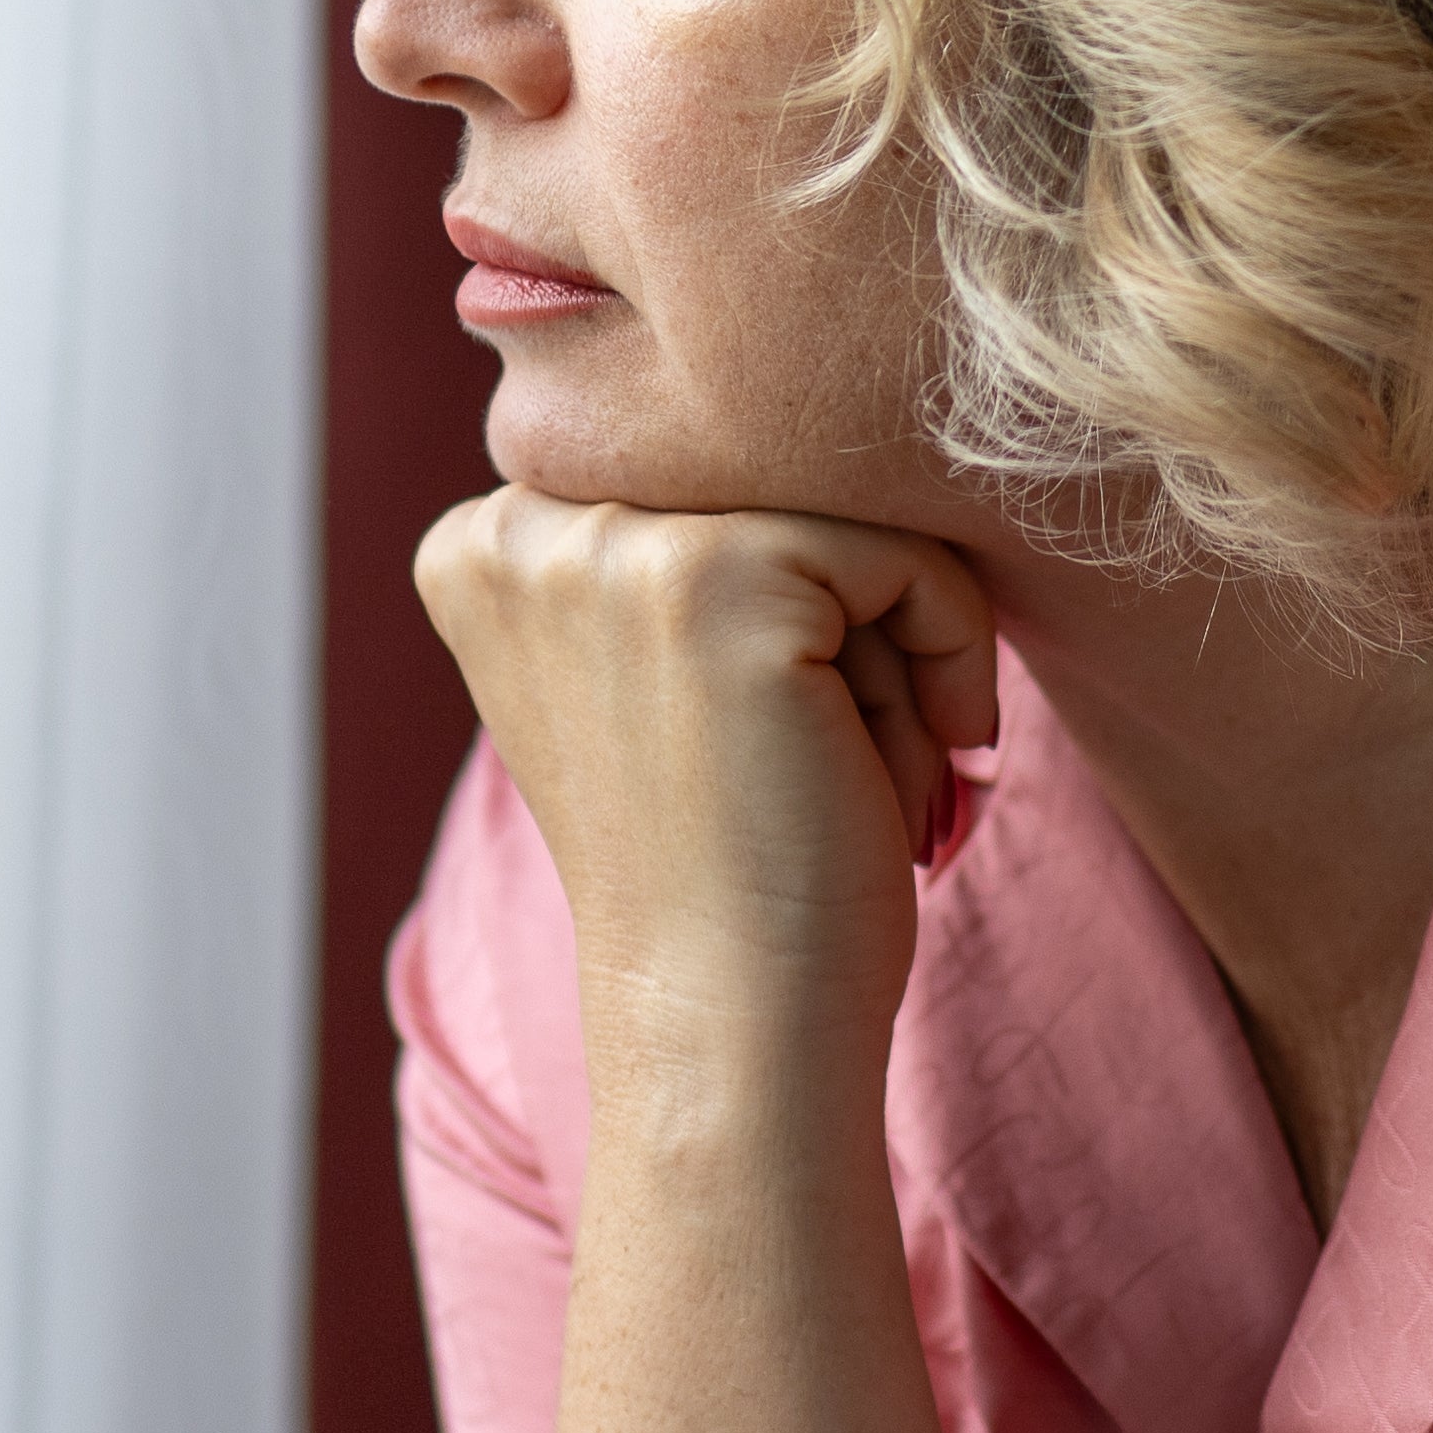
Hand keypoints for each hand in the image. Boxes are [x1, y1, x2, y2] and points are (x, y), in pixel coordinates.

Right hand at [412, 489, 998, 1096]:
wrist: (732, 1028)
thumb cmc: (730, 874)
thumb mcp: (658, 678)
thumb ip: (675, 550)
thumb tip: (816, 404)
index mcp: (480, 548)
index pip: (707, 482)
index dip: (786, 607)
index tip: (793, 737)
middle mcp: (516, 526)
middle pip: (774, 482)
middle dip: (844, 625)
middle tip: (847, 766)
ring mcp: (609, 547)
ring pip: (846, 514)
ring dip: (893, 652)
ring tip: (867, 776)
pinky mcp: (719, 579)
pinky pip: (907, 553)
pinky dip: (952, 653)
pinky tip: (926, 761)